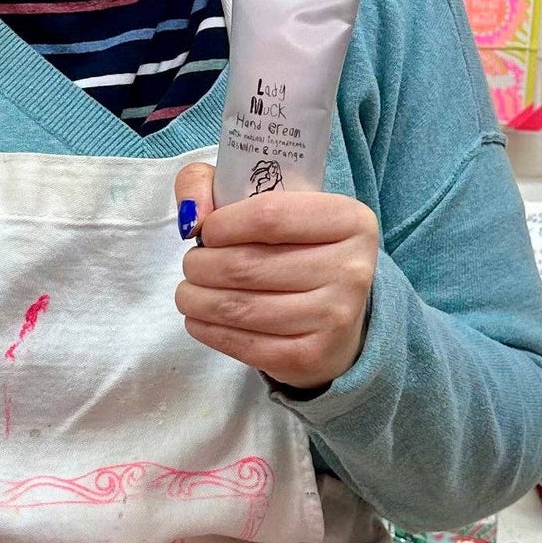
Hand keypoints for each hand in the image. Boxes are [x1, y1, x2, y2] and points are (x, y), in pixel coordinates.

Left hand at [172, 162, 377, 390]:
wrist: (332, 312)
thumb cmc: (290, 244)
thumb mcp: (259, 196)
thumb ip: (208, 183)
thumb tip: (191, 217)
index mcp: (348, 219)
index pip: (269, 216)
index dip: (222, 225)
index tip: (207, 232)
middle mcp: (351, 269)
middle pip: (249, 265)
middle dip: (201, 266)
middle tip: (192, 265)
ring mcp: (335, 318)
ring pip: (241, 307)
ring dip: (198, 299)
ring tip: (189, 291)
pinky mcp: (313, 359)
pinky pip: (246, 345)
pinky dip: (209, 330)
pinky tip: (200, 318)